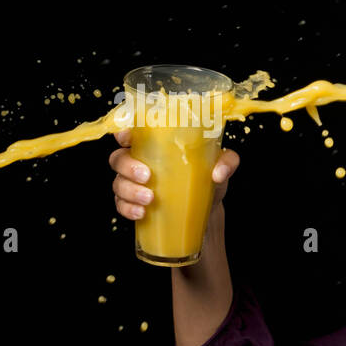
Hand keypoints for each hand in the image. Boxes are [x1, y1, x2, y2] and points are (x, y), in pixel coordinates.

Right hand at [109, 128, 240, 220]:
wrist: (206, 211)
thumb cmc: (208, 179)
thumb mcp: (222, 166)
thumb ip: (227, 161)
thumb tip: (217, 173)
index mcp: (157, 145)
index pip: (132, 132)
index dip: (123, 132)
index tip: (126, 139)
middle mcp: (140, 162)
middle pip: (118, 158)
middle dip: (127, 167)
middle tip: (147, 176)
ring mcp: (134, 184)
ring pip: (118, 182)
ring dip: (129, 191)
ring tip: (149, 199)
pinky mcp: (134, 203)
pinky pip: (121, 205)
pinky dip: (128, 208)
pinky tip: (141, 213)